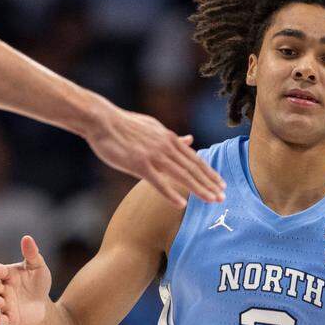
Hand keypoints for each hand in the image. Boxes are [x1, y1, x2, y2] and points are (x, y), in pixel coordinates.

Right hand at [0, 236, 51, 324]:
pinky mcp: (9, 318)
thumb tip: (27, 237)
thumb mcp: (38, 267)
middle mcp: (2, 288)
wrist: (43, 304)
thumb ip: (32, 253)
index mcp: (7, 274)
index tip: (1, 271)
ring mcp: (4, 303)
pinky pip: (0, 320)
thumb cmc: (37, 283)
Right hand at [85, 105, 224, 207]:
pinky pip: (158, 182)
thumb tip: (190, 139)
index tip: (221, 184)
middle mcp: (165, 146)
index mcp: (168, 138)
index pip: (194, 159)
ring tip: (212, 201)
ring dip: (199, 189)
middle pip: (193, 168)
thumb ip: (171, 137)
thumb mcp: (153, 127)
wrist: (102, 120)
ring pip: (181, 175)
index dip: (209, 172)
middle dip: (210, 183)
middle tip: (223, 197)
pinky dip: (171, 194)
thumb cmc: (124, 125)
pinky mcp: (139, 164)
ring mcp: (153, 155)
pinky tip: (181, 205)